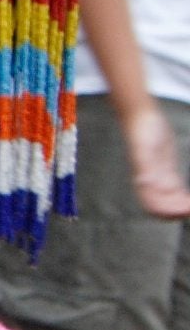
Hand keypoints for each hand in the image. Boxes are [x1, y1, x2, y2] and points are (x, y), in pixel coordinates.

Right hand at [130, 100, 189, 221]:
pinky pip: (175, 190)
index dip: (169, 212)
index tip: (187, 209)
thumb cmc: (142, 130)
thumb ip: (145, 166)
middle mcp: (151, 183)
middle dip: (178, 212)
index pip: (154, 205)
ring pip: (170, 201)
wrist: (143, 117)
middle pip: (162, 207)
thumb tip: (145, 184)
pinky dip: (183, 197)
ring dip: (181, 207)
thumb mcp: (145, 147)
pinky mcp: (166, 171)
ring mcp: (159, 177)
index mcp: (144, 180)